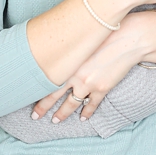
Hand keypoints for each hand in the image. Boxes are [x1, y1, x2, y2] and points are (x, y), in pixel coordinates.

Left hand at [32, 10, 155, 121]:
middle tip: (35, 116)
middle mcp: (74, 76)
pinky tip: (83, 117)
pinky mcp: (102, 89)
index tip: (26, 97)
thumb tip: (61, 49)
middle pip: (53, 96)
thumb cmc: (107, 34)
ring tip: (56, 120)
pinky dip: (87, 111)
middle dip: (43, 107)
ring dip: (62, 113)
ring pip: (71, 103)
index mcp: (67, 63)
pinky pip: (92, 104)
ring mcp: (88, 84)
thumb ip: (71, 48)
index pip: (46, 81)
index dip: (36, 91)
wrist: (129, 40)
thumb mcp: (83, 40)